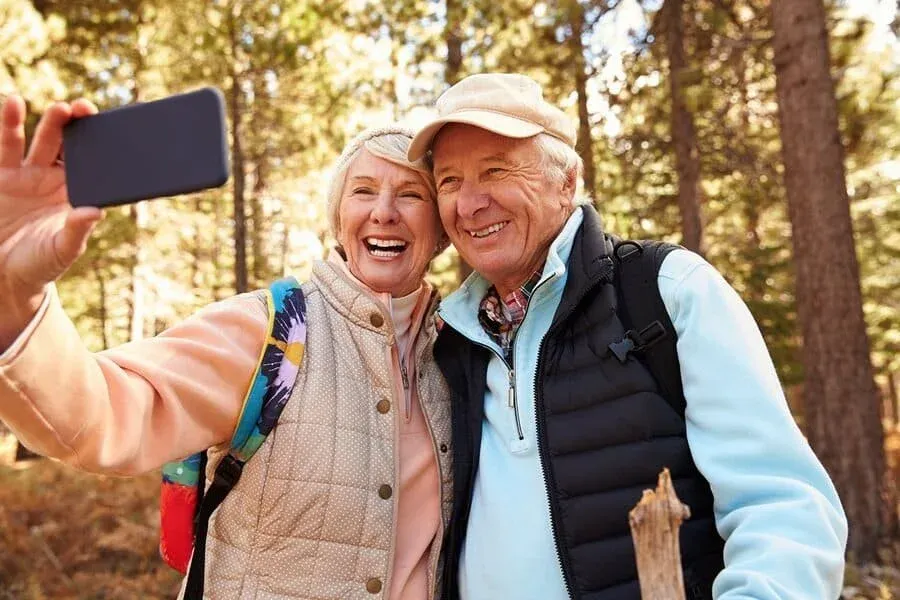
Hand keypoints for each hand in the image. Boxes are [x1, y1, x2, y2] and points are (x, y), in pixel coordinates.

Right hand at [0, 94, 101, 347]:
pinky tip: (12, 102)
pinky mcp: (2, 175)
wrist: (5, 274)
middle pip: (66, 146)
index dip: (98, 145)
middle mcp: (54, 179)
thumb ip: (77, 230)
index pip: (91, 164)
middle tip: (80, 108)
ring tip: (55, 106)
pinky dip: (9, 124)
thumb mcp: (63, 250)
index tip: (105, 129)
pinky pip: (6, 146)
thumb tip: (95, 211)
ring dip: (45, 121)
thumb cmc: (42, 264)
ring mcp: (27, 175)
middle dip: (73, 125)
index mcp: (76, 194)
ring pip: (37, 141)